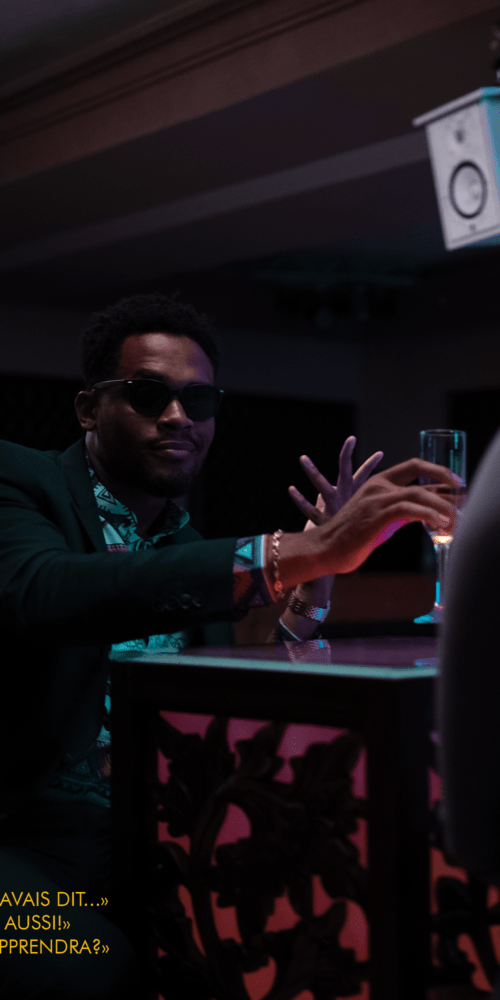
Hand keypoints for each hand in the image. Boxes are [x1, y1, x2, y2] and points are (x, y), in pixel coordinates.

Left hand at [289, 436, 383, 528]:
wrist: (340, 555)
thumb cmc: (349, 534)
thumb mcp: (361, 521)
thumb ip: (369, 512)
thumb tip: (386, 508)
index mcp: (355, 497)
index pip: (365, 476)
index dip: (372, 464)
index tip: (380, 452)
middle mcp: (344, 498)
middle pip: (346, 472)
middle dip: (347, 455)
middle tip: (350, 439)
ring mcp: (331, 507)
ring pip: (322, 486)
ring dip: (312, 471)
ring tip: (302, 457)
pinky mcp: (321, 519)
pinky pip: (309, 509)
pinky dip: (300, 499)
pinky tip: (291, 489)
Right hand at [314, 458, 457, 574]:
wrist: (324, 549)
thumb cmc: (352, 538)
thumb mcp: (381, 519)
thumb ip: (402, 512)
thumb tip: (430, 515)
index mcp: (377, 483)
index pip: (413, 466)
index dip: (437, 471)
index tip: (455, 482)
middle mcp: (378, 486)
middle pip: (419, 472)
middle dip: (445, 481)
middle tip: (462, 496)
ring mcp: (376, 499)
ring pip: (418, 493)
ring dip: (442, 505)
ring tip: (455, 518)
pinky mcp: (376, 515)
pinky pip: (409, 510)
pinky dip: (429, 515)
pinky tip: (440, 523)